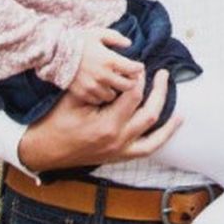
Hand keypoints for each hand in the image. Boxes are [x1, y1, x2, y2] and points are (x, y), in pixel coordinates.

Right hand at [18, 69, 179, 171]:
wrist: (44, 150)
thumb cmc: (55, 121)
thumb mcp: (74, 97)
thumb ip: (98, 84)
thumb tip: (120, 69)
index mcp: (107, 124)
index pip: (134, 95)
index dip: (139, 77)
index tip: (138, 66)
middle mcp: (118, 140)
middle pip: (151, 113)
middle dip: (160, 91)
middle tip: (163, 74)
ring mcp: (120, 151)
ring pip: (155, 137)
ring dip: (169, 122)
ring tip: (179, 107)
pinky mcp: (118, 157)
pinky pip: (146, 150)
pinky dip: (161, 139)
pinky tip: (170, 128)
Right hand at [67, 28, 142, 102]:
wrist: (54, 53)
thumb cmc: (78, 40)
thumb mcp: (99, 34)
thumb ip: (116, 38)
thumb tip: (129, 43)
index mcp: (110, 60)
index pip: (134, 70)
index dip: (139, 69)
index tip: (138, 67)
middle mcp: (103, 76)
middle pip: (128, 87)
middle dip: (131, 82)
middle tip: (129, 77)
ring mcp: (93, 87)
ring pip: (113, 96)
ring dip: (116, 90)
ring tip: (114, 83)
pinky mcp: (83, 94)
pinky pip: (98, 100)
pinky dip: (101, 96)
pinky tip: (101, 88)